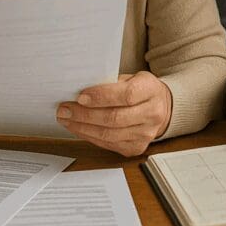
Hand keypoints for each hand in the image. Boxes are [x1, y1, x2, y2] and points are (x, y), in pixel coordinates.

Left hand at [56, 71, 172, 156]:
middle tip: (65, 110)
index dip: (101, 97)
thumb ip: (110, 83)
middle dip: (85, 115)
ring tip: (66, 119)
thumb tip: (79, 91)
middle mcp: (153, 114)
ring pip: (109, 134)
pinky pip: (109, 144)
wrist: (160, 107)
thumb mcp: (130, 78)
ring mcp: (146, 134)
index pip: (126, 95)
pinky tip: (79, 129)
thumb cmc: (140, 90)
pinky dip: (90, 136)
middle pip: (115, 118)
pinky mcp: (137, 147)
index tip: (80, 97)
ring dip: (83, 127)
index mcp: (151, 90)